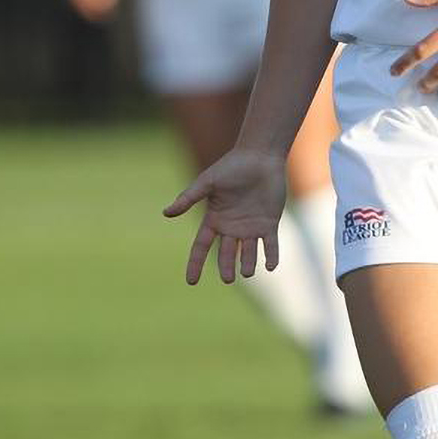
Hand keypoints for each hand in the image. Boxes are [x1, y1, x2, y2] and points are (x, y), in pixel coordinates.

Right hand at [162, 148, 287, 284]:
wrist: (260, 156)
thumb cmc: (232, 166)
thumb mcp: (207, 182)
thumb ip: (188, 198)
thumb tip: (166, 213)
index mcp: (215, 218)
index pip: (201, 246)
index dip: (196, 263)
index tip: (191, 282)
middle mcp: (232, 226)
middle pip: (226, 253)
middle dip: (226, 267)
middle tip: (227, 279)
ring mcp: (251, 226)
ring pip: (248, 252)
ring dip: (248, 264)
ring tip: (247, 272)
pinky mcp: (269, 223)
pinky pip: (270, 244)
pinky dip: (271, 256)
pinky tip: (271, 266)